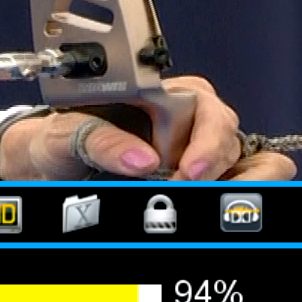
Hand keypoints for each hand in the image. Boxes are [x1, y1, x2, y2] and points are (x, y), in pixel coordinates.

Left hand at [0, 75, 296, 181]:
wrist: (52, 160)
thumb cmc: (64, 135)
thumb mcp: (69, 130)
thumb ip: (102, 139)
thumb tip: (142, 159)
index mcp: (171, 97)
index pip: (212, 114)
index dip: (205, 144)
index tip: (186, 170)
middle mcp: (194, 124)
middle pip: (232, 144)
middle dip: (217, 171)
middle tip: (186, 190)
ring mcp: (200, 155)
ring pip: (248, 168)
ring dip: (233, 187)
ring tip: (209, 200)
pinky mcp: (199, 181)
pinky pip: (234, 189)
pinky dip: (230, 200)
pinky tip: (214, 205)